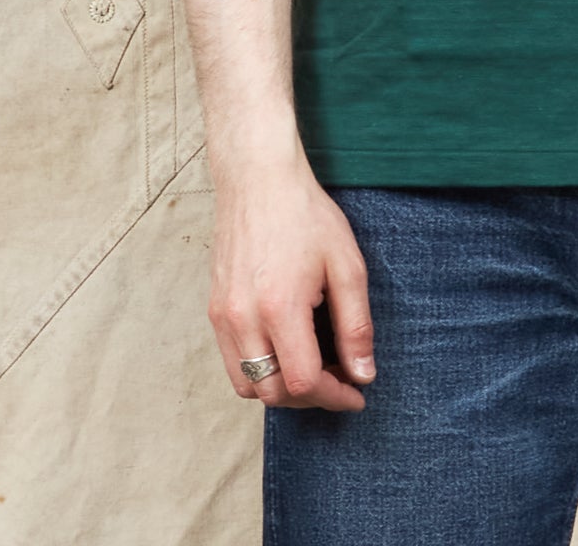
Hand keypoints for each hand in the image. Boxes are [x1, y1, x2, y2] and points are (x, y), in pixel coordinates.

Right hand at [208, 156, 376, 412]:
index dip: (333, 396)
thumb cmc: (306, 215)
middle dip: (310, 397)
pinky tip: (288, 350)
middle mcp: (243, 319)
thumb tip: (363, 374)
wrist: (259, 179)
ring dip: (282, 389)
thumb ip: (356, 325)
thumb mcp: (347, 265)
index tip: (356, 392)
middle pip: (272, 393)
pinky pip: (233, 362)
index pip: (302, 383)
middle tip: (340, 380)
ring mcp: (223, 316)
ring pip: (247, 385)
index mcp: (279, 308)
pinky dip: (260, 371)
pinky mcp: (214, 310)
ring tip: (314, 368)